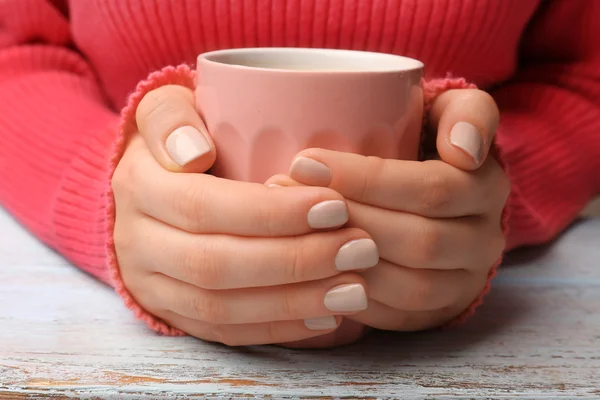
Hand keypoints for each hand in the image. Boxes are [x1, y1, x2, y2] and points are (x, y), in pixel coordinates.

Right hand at [112, 85, 378, 346]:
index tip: (336, 205)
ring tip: (353, 289)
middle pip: (216, 265)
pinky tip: (325, 317)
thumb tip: (194, 153)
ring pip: (221, 308)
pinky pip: (224, 332)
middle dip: (294, 260)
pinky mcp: (174, 313)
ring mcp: (153, 286)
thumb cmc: (178, 143)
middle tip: (359, 248)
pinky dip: (277, 328)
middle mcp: (137, 243)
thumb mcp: (165, 110)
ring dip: (293, 302)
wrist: (148, 191)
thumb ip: (170, 116)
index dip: (271, 212)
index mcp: (138, 187)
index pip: (204, 205)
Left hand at [266, 89, 508, 346]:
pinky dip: (351, 294)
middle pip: (418, 241)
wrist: (436, 200)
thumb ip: (466, 113)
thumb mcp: (449, 114)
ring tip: (289, 231)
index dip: (366, 179)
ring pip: (408, 285)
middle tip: (284, 195)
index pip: (431, 189)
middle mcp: (484, 241)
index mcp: (487, 188)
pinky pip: (395, 316)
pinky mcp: (436, 312)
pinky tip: (311, 268)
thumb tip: (464, 150)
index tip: (305, 162)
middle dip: (347, 219)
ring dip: (344, 260)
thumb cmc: (425, 144)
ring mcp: (463, 283)